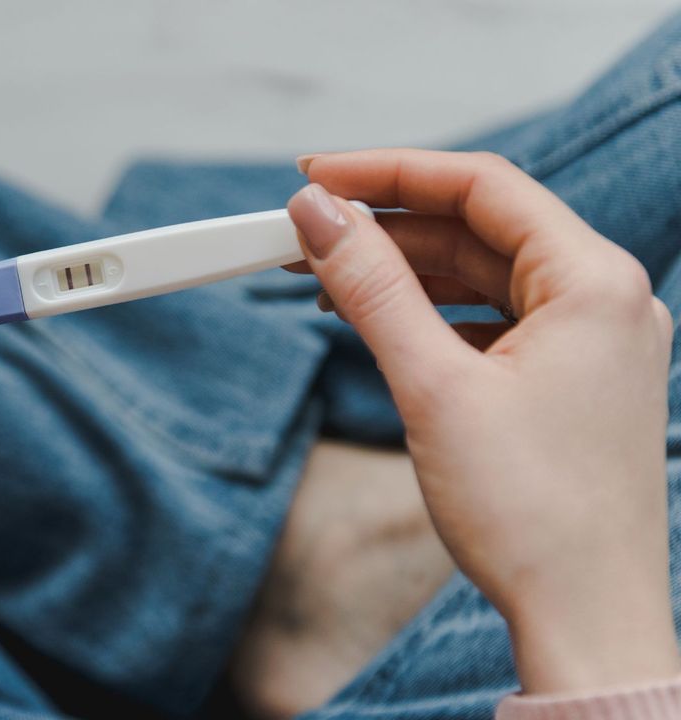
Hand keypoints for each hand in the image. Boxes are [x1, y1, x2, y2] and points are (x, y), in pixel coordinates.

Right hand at [286, 150, 680, 694]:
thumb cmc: (533, 516)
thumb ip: (371, 289)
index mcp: (594, 282)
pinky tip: (376, 321)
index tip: (315, 177)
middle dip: (384, 226)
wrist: (583, 619)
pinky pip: (490, 319)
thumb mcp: (434, 387)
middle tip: (302, 232)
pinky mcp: (567, 380)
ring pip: (480, 274)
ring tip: (323, 278)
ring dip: (401, 270)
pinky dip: (430, 313)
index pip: (481, 186)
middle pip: (478, 227)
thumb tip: (318, 217)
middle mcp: (603, 301)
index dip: (389, 171)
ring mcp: (589, 342)